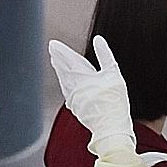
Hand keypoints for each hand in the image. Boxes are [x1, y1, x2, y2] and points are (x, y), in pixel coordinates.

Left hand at [49, 36, 134, 156]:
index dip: (62, 51)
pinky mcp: (75, 107)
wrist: (110, 126)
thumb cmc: (115, 101)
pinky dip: (63, 83)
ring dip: (59, 70)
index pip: (69, 60)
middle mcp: (75, 87)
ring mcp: (73, 98)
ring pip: (63, 80)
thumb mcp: (114, 74)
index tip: (54, 44)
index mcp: (83, 77)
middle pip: (63, 69)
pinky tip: (65, 83)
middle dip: (57, 58)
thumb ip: (105, 55)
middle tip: (52, 50)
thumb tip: (98, 40)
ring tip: (56, 63)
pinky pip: (66, 91)